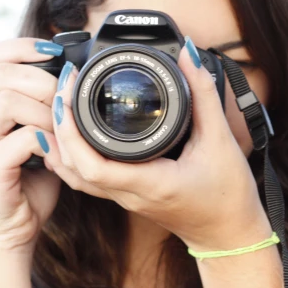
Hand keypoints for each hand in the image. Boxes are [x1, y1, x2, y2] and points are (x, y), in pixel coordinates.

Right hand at [0, 38, 86, 261]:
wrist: (11, 229)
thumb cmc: (30, 183)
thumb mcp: (45, 137)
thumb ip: (52, 110)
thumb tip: (76, 80)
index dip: (22, 46)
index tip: (55, 52)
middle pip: (3, 72)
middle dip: (43, 80)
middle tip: (65, 101)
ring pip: (7, 99)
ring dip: (44, 110)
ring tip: (60, 129)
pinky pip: (19, 138)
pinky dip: (45, 142)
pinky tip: (55, 154)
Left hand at [46, 37, 271, 252]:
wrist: (230, 234)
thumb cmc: (229, 194)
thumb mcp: (221, 139)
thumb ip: (203, 93)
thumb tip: (189, 54)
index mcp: (150, 183)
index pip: (92, 165)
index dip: (70, 131)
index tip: (68, 96)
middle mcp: (130, 195)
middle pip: (74, 168)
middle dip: (59, 127)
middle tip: (61, 89)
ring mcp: (125, 199)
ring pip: (76, 177)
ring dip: (60, 144)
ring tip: (58, 106)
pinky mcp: (127, 197)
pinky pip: (87, 180)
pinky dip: (70, 158)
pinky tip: (67, 136)